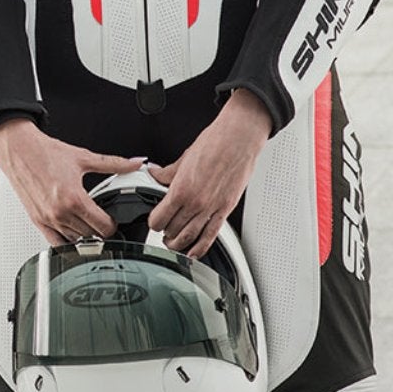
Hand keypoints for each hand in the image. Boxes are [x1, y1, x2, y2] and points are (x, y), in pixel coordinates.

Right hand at [0, 117, 144, 246]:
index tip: (113, 219)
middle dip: (100, 229)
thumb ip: (114, 163)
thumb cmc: (44, 152)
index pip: (103, 227)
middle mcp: (60, 213)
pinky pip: (56, 243)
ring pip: (76, 241)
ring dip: (85, 235)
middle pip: (91, 236)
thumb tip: (134, 163)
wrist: (18, 149)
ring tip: (87, 222)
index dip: (113, 224)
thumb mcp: (84, 157)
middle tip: (102, 218)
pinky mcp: (38, 221)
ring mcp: (48, 219)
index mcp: (74, 198)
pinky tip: (72, 232)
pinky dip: (67, 241)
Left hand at [146, 92, 271, 256]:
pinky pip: (211, 235)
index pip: (159, 218)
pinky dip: (200, 248)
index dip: (154, 222)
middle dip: (165, 233)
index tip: (154, 220)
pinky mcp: (225, 209)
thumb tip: (154, 174)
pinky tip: (194, 253)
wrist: (239, 138)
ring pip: (189, 237)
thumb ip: (166, 172)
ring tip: (174, 243)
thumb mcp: (183, 158)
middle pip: (172, 230)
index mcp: (181, 189)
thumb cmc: (215, 143)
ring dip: (179, 244)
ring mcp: (211, 208)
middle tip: (164, 231)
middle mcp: (195, 202)